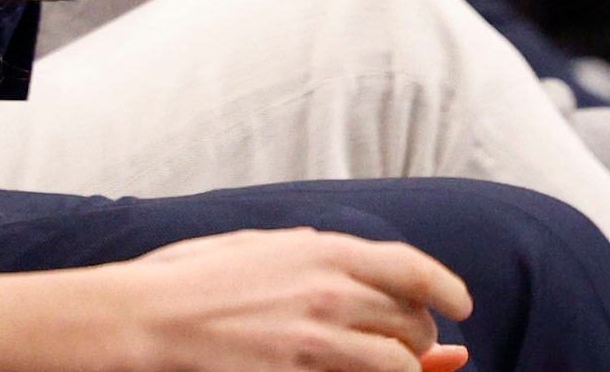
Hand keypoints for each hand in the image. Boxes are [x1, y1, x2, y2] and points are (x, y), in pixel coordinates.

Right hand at [104, 228, 469, 371]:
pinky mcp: (303, 370)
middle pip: (414, 319)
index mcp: (319, 249)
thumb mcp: (261, 249)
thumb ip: (319, 260)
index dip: (448, 289)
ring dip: (406, 365)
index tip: (461, 306)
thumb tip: (373, 278)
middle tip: (408, 342)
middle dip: (421, 335)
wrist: (149, 315)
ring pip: (402, 360)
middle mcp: (329, 289)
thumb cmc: (195, 277)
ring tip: (387, 362)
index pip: (413, 268)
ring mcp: (318, 335)